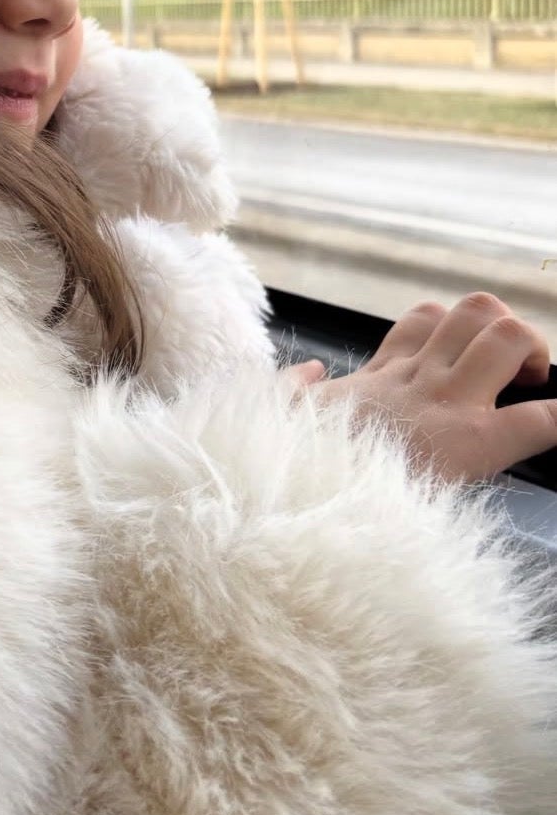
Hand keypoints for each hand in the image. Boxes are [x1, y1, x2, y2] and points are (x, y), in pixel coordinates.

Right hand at [307, 294, 554, 481]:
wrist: (299, 502)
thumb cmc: (291, 465)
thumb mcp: (283, 416)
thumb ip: (294, 388)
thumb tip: (311, 370)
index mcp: (380, 377)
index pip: (425, 320)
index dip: (456, 328)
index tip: (467, 358)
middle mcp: (417, 379)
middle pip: (474, 311)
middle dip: (505, 329)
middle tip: (513, 372)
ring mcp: (446, 403)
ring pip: (506, 337)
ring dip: (532, 353)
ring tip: (532, 383)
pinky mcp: (472, 441)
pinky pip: (537, 419)